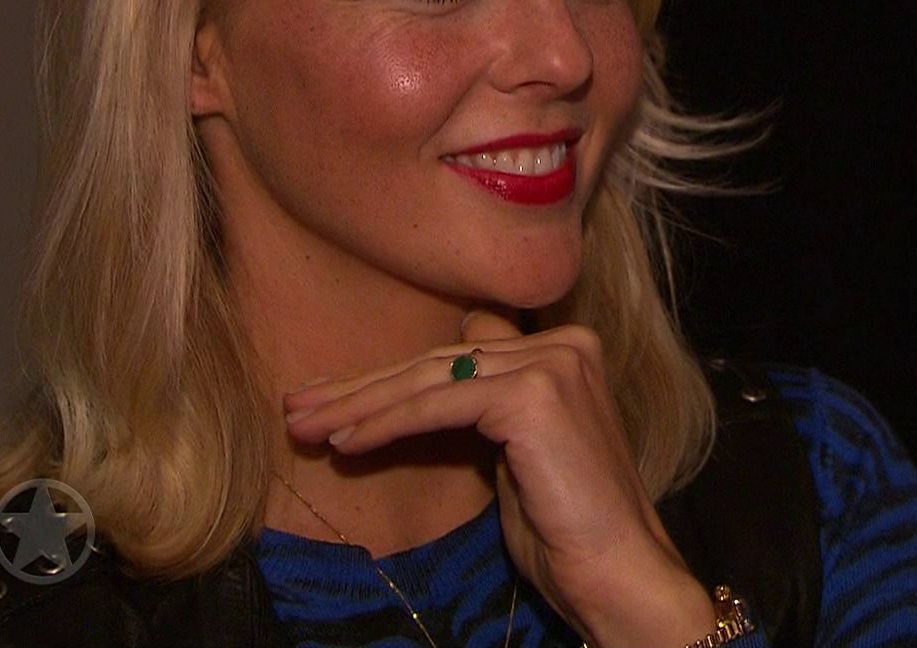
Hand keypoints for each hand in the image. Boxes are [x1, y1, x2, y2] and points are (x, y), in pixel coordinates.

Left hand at [281, 312, 716, 647]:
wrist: (617, 572)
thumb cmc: (566, 530)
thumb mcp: (514, 455)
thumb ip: (481, 411)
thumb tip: (421, 388)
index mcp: (565, 350)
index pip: (458, 353)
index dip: (390, 376)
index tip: (331, 398)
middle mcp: (563, 344)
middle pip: (438, 364)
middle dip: (360, 390)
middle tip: (298, 408)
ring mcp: (552, 364)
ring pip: (430, 381)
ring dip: (358, 407)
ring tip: (304, 426)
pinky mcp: (533, 394)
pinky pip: (438, 408)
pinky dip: (386, 424)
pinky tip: (345, 444)